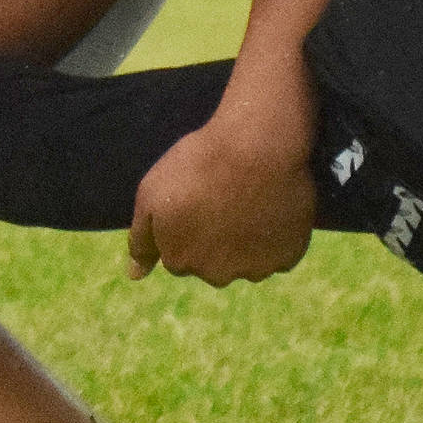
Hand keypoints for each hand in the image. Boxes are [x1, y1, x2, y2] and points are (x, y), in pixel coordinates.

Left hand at [127, 93, 316, 288]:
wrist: (257, 147)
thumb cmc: (198, 164)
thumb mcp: (151, 194)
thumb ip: (141, 240)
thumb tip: (134, 276)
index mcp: (181, 261)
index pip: (179, 255)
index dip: (187, 226)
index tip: (198, 199)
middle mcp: (216, 275)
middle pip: (213, 263)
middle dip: (215, 239)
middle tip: (224, 198)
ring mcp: (255, 269)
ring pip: (247, 261)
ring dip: (247, 240)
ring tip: (250, 200)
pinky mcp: (288, 256)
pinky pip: (279, 253)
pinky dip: (277, 236)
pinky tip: (273, 207)